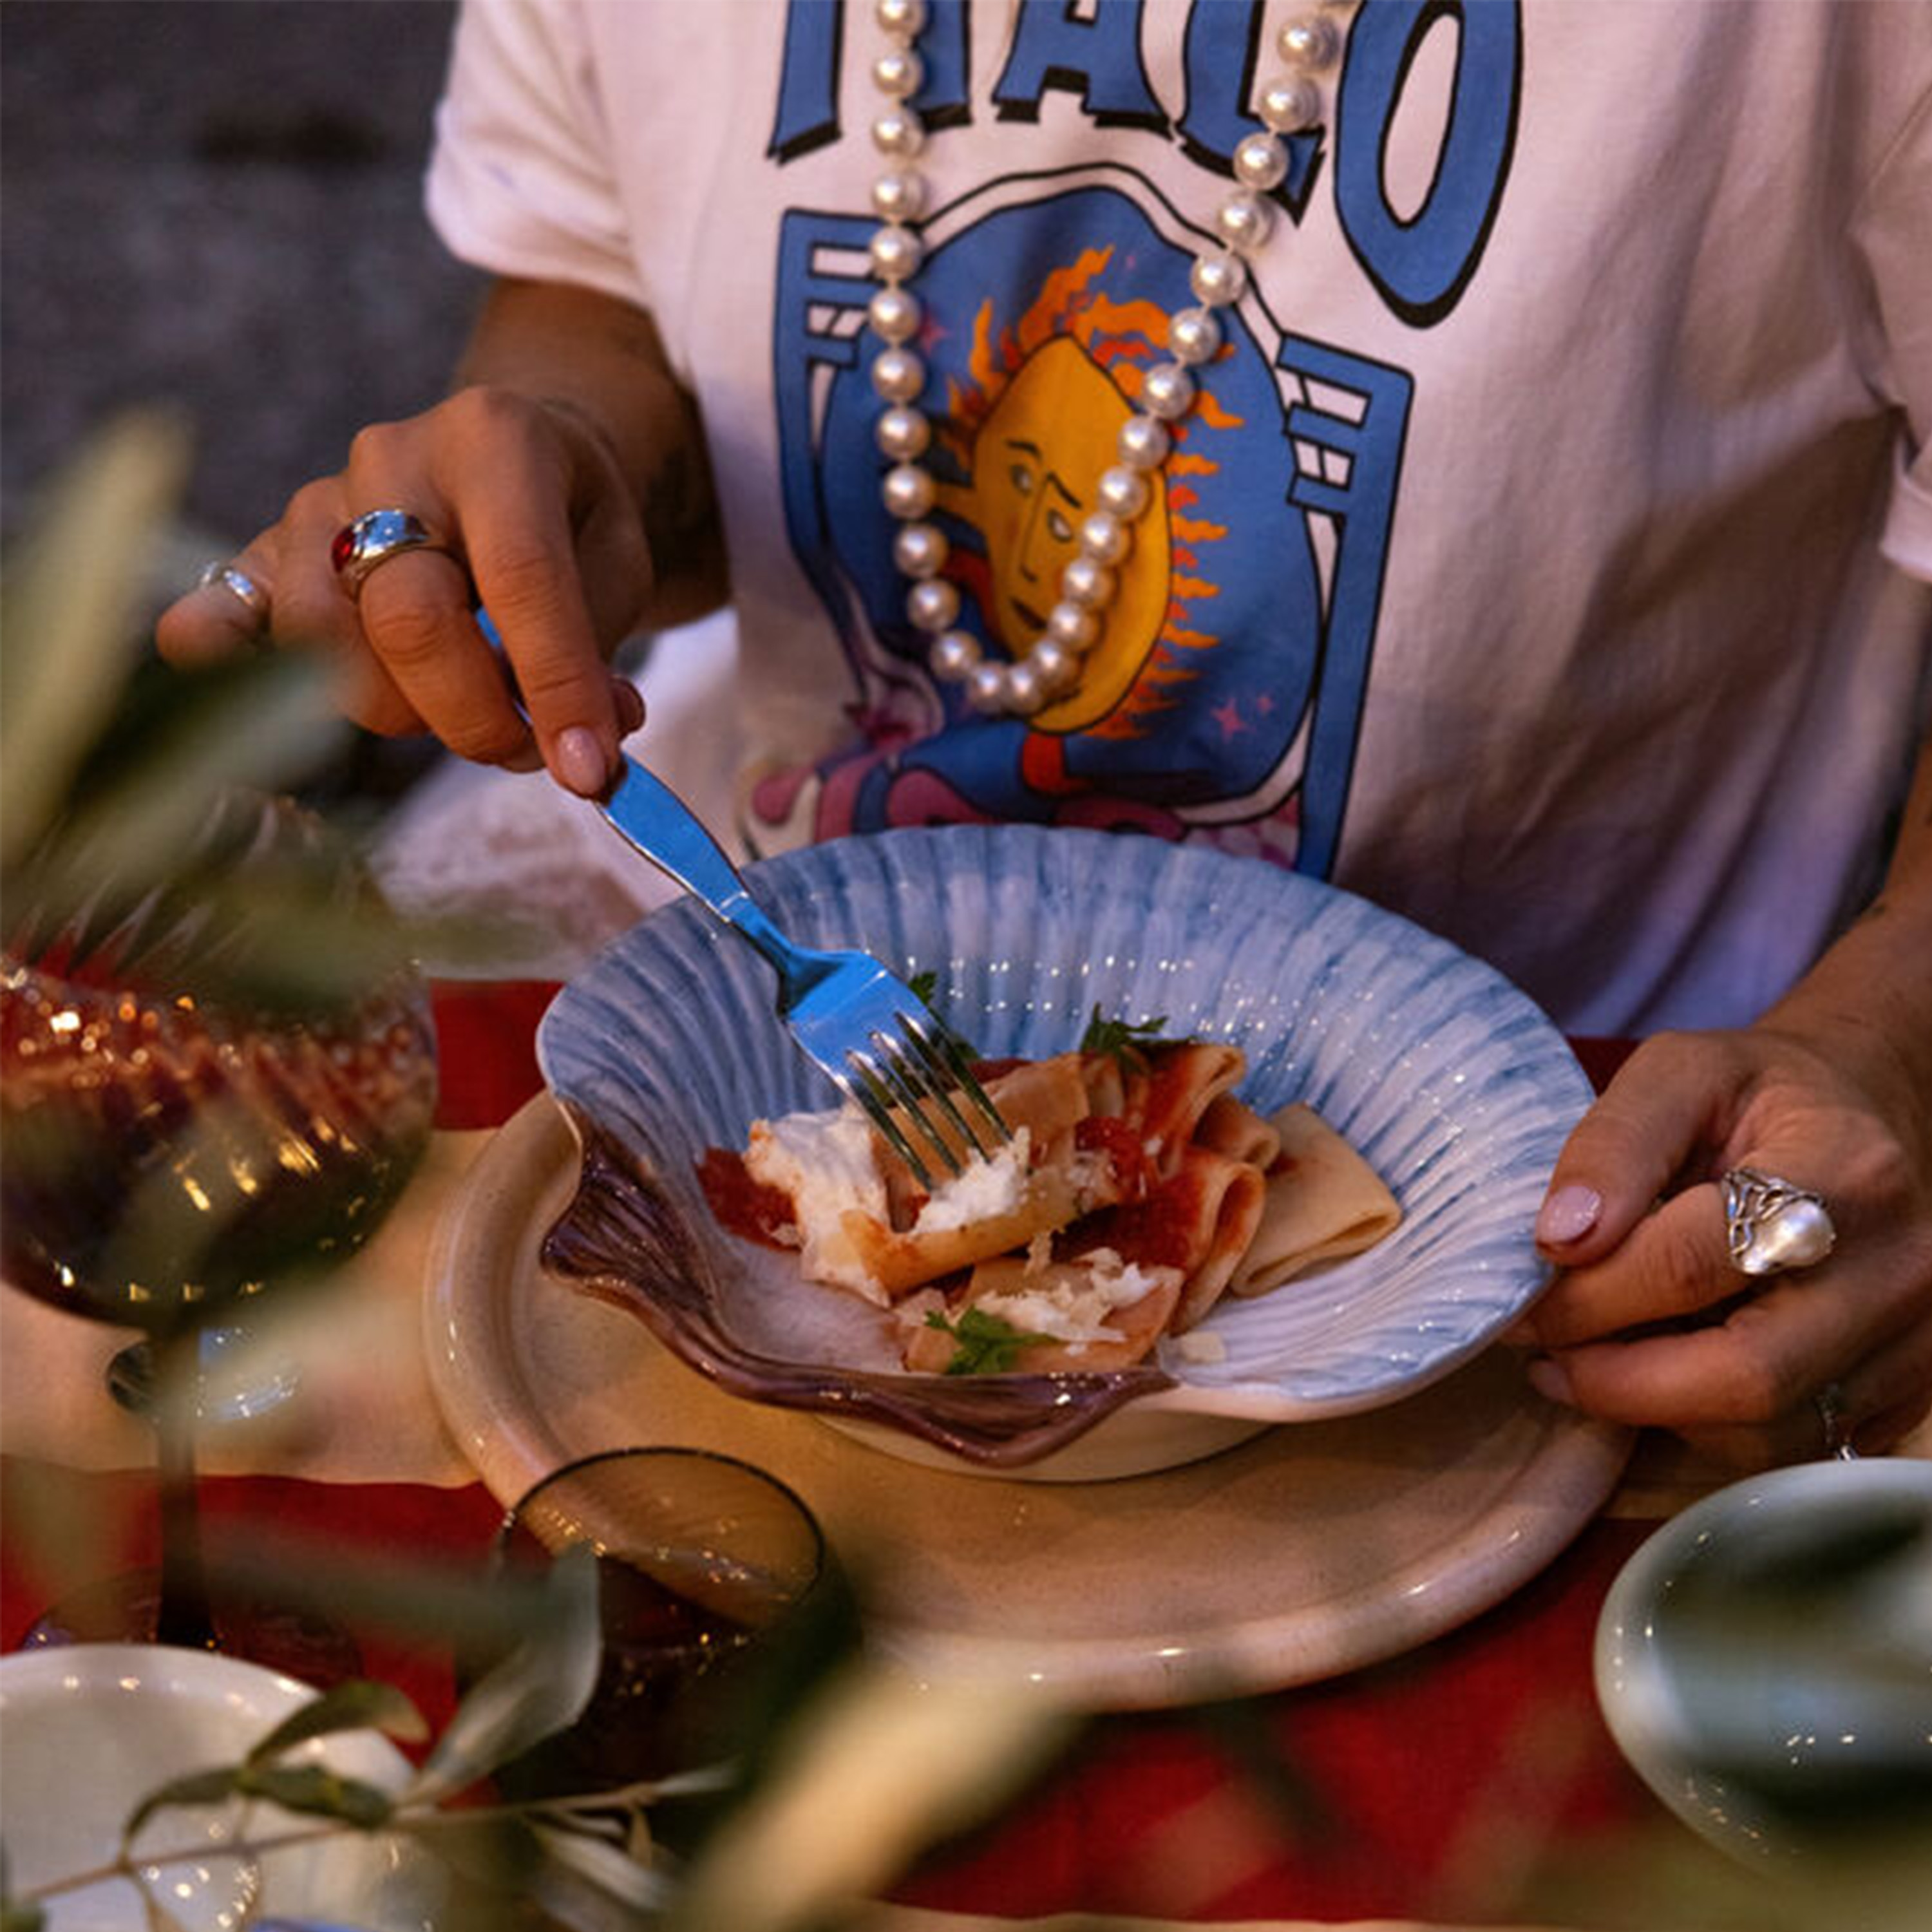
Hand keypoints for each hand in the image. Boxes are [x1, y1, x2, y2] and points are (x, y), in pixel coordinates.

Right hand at [157, 386, 651, 794]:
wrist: (507, 458)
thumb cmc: (568, 519)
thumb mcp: (618, 564)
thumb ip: (598, 652)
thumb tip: (581, 752)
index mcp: (495, 441)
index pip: (520, 576)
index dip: (557, 686)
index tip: (589, 769)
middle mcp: (392, 462)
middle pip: (408, 618)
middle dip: (475, 715)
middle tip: (524, 747)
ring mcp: (316, 505)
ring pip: (326, 644)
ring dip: (401, 713)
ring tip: (462, 711)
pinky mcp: (265, 553)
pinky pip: (219, 616)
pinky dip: (225, 666)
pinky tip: (260, 705)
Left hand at [1516, 1024, 1931, 1466]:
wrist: (1867, 1115)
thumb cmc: (1760, 1094)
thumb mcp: (1678, 1073)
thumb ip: (1613, 1145)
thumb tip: (1558, 1239)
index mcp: (1846, 1173)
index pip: (1697, 1263)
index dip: (1592, 1295)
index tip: (1523, 1302)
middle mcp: (1899, 1271)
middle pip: (1746, 1373)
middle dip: (1618, 1379)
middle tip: (1544, 1354)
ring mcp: (1914, 1344)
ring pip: (1766, 1430)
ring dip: (1655, 1409)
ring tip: (1586, 1361)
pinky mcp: (1907, 1395)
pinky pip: (1790, 1445)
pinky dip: (1706, 1424)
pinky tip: (1657, 1373)